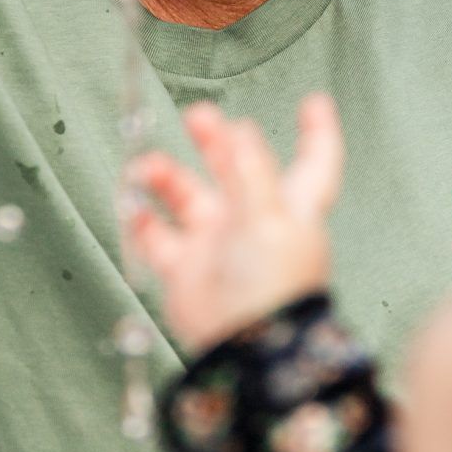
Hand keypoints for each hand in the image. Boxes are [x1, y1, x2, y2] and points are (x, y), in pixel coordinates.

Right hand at [128, 97, 344, 352]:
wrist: (244, 350)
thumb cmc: (272, 287)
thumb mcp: (269, 216)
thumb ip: (251, 171)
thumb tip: (241, 130)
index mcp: (291, 207)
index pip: (313, 161)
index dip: (316, 131)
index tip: (314, 102)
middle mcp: (255, 221)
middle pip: (236, 168)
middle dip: (216, 140)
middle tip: (196, 116)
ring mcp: (218, 244)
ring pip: (187, 196)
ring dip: (165, 176)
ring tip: (145, 168)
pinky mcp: (186, 270)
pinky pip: (158, 237)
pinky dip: (142, 220)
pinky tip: (135, 208)